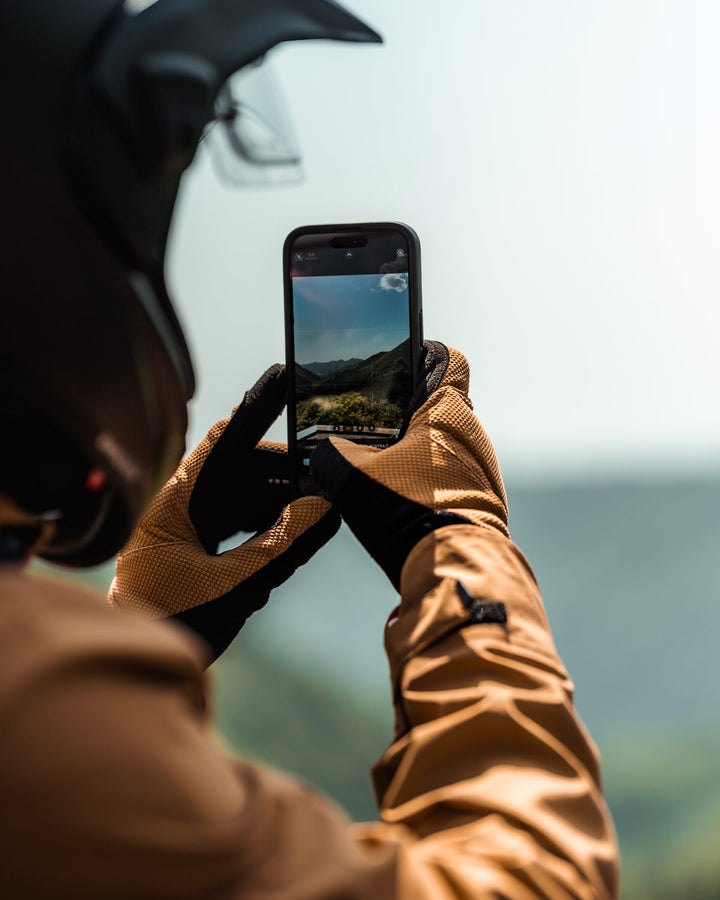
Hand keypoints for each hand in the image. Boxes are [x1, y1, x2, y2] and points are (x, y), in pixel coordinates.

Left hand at [109, 365, 339, 662]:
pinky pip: (240, 520)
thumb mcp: (234, 586)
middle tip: (327, 478)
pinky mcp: (197, 546)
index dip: (257, 405)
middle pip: (241, 467)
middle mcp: (180, 505)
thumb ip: (283, 546)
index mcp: (176, 502)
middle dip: (285, 470)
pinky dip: (268, 525)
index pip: (224, 439)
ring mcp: (188, 525)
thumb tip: (327, 509)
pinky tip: (293, 535)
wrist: (136, 670)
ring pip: (244, 495)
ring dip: (280, 501)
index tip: (285, 375)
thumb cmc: (170, 626)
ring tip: (318, 509)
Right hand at [309, 342, 507, 588]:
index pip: (448, 361)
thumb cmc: (405, 512)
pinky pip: (454, 478)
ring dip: (419, 453)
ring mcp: (483, 470)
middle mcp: (473, 435)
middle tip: (374, 432)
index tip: (400, 369)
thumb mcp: (351, 477)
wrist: (451, 569)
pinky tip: (404, 502)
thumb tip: (324, 454)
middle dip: (408, 416)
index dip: (424, 357)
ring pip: (446, 446)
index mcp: (446, 413)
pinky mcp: (485, 501)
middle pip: (440, 408)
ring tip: (384, 473)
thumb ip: (331, 455)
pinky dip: (431, 482)